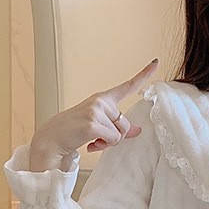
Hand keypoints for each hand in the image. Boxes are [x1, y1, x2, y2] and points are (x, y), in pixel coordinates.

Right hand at [29, 59, 158, 171]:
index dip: (144, 74)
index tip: (157, 62)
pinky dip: (103, 146)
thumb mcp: (99, 127)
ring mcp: (96, 110)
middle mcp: (100, 101)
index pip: (127, 86)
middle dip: (115, 137)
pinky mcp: (92, 123)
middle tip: (97, 138)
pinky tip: (89, 143)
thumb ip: (119, 128)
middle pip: (125, 124)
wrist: (52, 139)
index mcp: (103, 99)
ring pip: (120, 134)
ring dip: (108, 143)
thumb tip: (138, 131)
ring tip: (92, 139)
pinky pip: (112, 139)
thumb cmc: (75, 132)